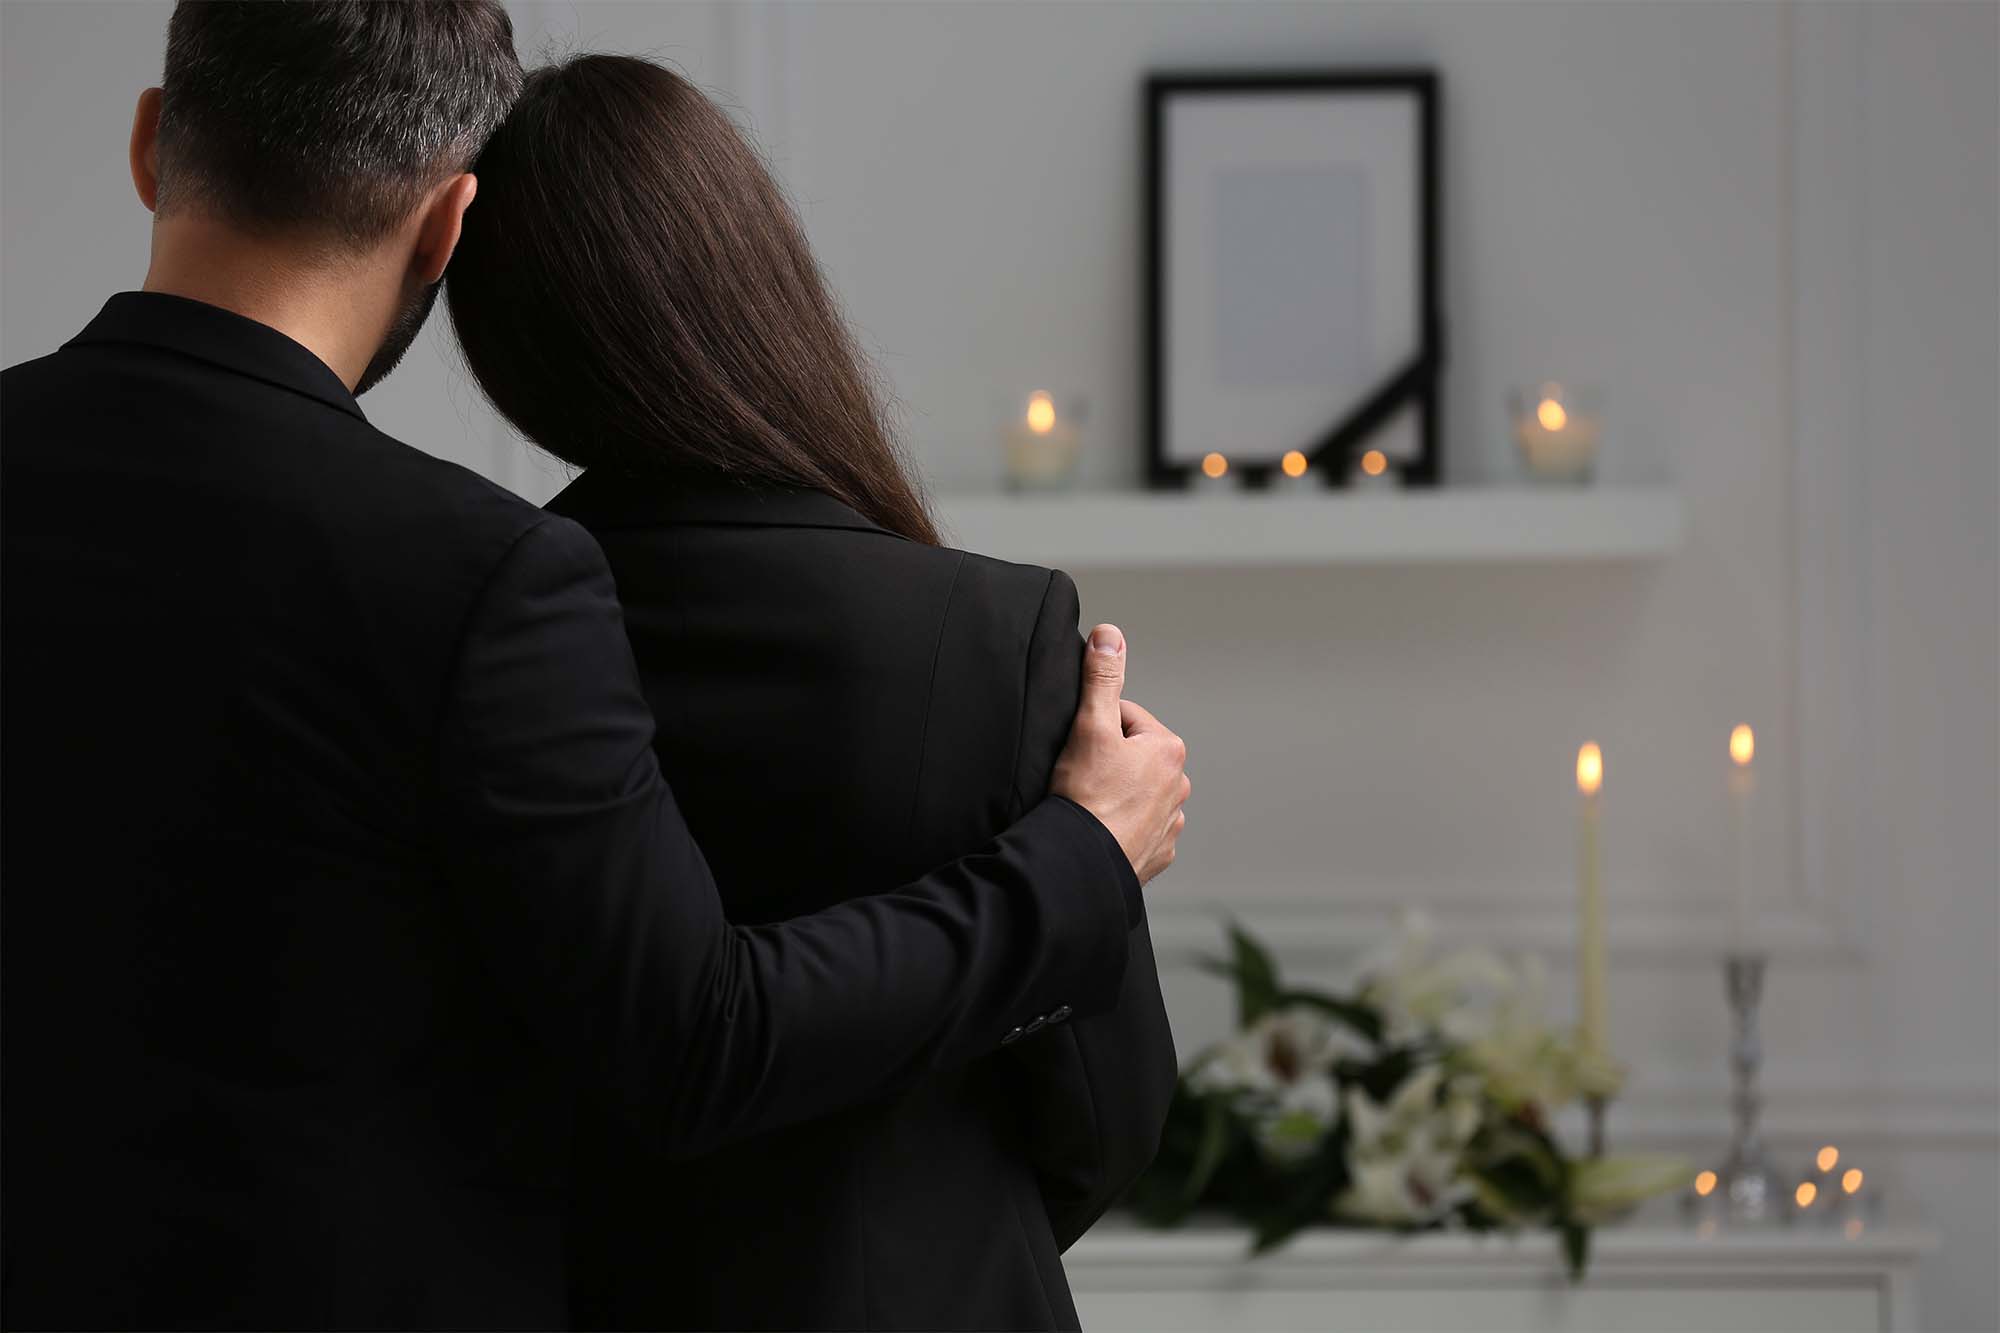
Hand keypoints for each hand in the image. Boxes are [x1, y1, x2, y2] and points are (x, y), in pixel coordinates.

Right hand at [1051, 624, 1189, 884]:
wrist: (1080, 862)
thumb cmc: (1085, 797)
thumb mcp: (1089, 726)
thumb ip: (1101, 678)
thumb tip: (1110, 634)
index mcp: (1169, 749)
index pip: (1124, 719)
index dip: (1095, 730)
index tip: (1080, 750)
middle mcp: (1180, 785)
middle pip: (1131, 757)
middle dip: (1107, 762)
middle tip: (1081, 778)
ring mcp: (1171, 823)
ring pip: (1135, 793)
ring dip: (1114, 795)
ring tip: (1089, 806)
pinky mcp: (1157, 853)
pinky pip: (1136, 829)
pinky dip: (1119, 827)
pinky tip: (1098, 829)